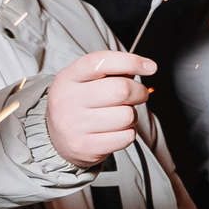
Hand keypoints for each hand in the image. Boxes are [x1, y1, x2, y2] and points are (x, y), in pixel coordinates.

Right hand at [46, 50, 157, 168]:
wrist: (58, 137)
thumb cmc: (81, 102)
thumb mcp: (86, 80)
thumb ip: (113, 70)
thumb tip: (145, 67)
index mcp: (68, 77)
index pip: (100, 62)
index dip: (130, 61)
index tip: (150, 67)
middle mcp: (68, 100)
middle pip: (121, 90)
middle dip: (139, 92)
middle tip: (137, 95)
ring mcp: (74, 125)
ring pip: (127, 116)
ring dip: (132, 115)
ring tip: (118, 115)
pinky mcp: (85, 147)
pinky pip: (126, 137)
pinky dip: (128, 133)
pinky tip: (114, 130)